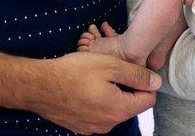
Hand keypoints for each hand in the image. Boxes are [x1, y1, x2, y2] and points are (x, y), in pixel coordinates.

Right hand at [29, 52, 159, 134]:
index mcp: (119, 110)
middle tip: (112, 69)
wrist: (39, 85)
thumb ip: (136, 75)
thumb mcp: (110, 65)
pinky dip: (97, 100)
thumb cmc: (73, 72)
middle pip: (130, 105)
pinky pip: (97, 113)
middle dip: (127, 87)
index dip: (146, 82)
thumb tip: (156, 82)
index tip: (133, 68)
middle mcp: (108, 124)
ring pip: (113, 108)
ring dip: (111, 93)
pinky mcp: (80, 126)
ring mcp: (93, 128)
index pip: (148, 100)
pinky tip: (85, 87)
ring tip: (96, 76)